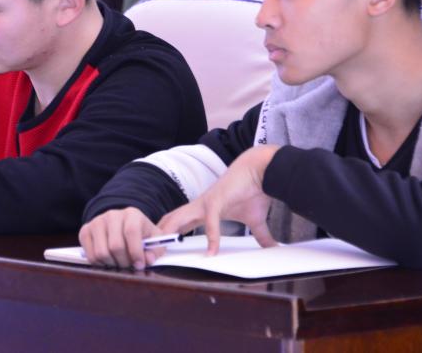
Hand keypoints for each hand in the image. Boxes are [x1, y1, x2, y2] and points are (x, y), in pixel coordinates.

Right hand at [78, 207, 161, 269]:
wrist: (122, 226)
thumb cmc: (141, 235)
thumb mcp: (153, 240)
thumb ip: (155, 250)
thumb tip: (148, 260)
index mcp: (132, 214)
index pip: (131, 232)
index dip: (136, 252)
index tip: (140, 265)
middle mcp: (112, 215)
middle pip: (115, 246)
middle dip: (124, 262)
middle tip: (129, 266)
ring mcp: (97, 222)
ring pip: (101, 253)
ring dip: (112, 264)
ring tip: (119, 263)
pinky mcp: (85, 231)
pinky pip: (90, 256)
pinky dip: (100, 264)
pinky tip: (108, 261)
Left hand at [156, 145, 280, 254]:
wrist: (260, 170)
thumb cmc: (253, 191)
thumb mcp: (255, 221)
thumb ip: (260, 236)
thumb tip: (271, 247)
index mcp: (203, 209)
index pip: (178, 222)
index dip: (168, 233)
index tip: (160, 247)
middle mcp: (200, 205)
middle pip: (171, 219)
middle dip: (159, 234)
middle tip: (150, 250)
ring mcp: (206, 202)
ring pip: (180, 218)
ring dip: (170, 233)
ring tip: (162, 250)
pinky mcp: (217, 201)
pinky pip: (211, 222)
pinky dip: (211, 237)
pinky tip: (211, 252)